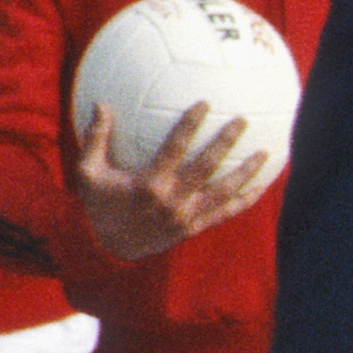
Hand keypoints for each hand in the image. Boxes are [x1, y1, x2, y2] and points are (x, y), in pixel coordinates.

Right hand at [71, 99, 276, 260]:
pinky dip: (244, 201)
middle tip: (242, 120)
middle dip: (226, 142)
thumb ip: (96, 138)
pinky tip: (261, 187)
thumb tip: (100, 103)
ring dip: (245, 172)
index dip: (190, 125)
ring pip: (223, 191)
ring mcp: (186, 216)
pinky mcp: (194, 228)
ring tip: (265, 153)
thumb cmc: (98, 205)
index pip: (175, 148)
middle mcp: (172, 200)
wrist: (108, 249)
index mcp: (149, 183)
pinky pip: (225, 214)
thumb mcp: (88, 172)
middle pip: (207, 167)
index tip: (205, 103)